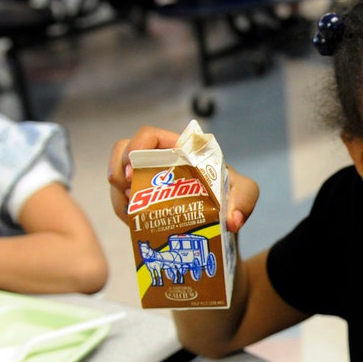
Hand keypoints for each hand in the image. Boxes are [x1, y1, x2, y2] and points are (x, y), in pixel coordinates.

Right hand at [107, 126, 259, 232]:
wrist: (221, 226)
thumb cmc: (231, 197)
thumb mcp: (245, 193)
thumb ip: (245, 200)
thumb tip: (232, 221)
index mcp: (179, 150)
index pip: (148, 135)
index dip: (136, 147)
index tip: (135, 169)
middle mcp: (158, 162)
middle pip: (123, 152)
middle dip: (119, 170)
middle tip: (129, 193)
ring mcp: (145, 181)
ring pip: (117, 178)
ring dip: (118, 194)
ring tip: (132, 212)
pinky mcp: (139, 202)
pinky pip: (119, 202)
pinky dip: (122, 212)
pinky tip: (135, 222)